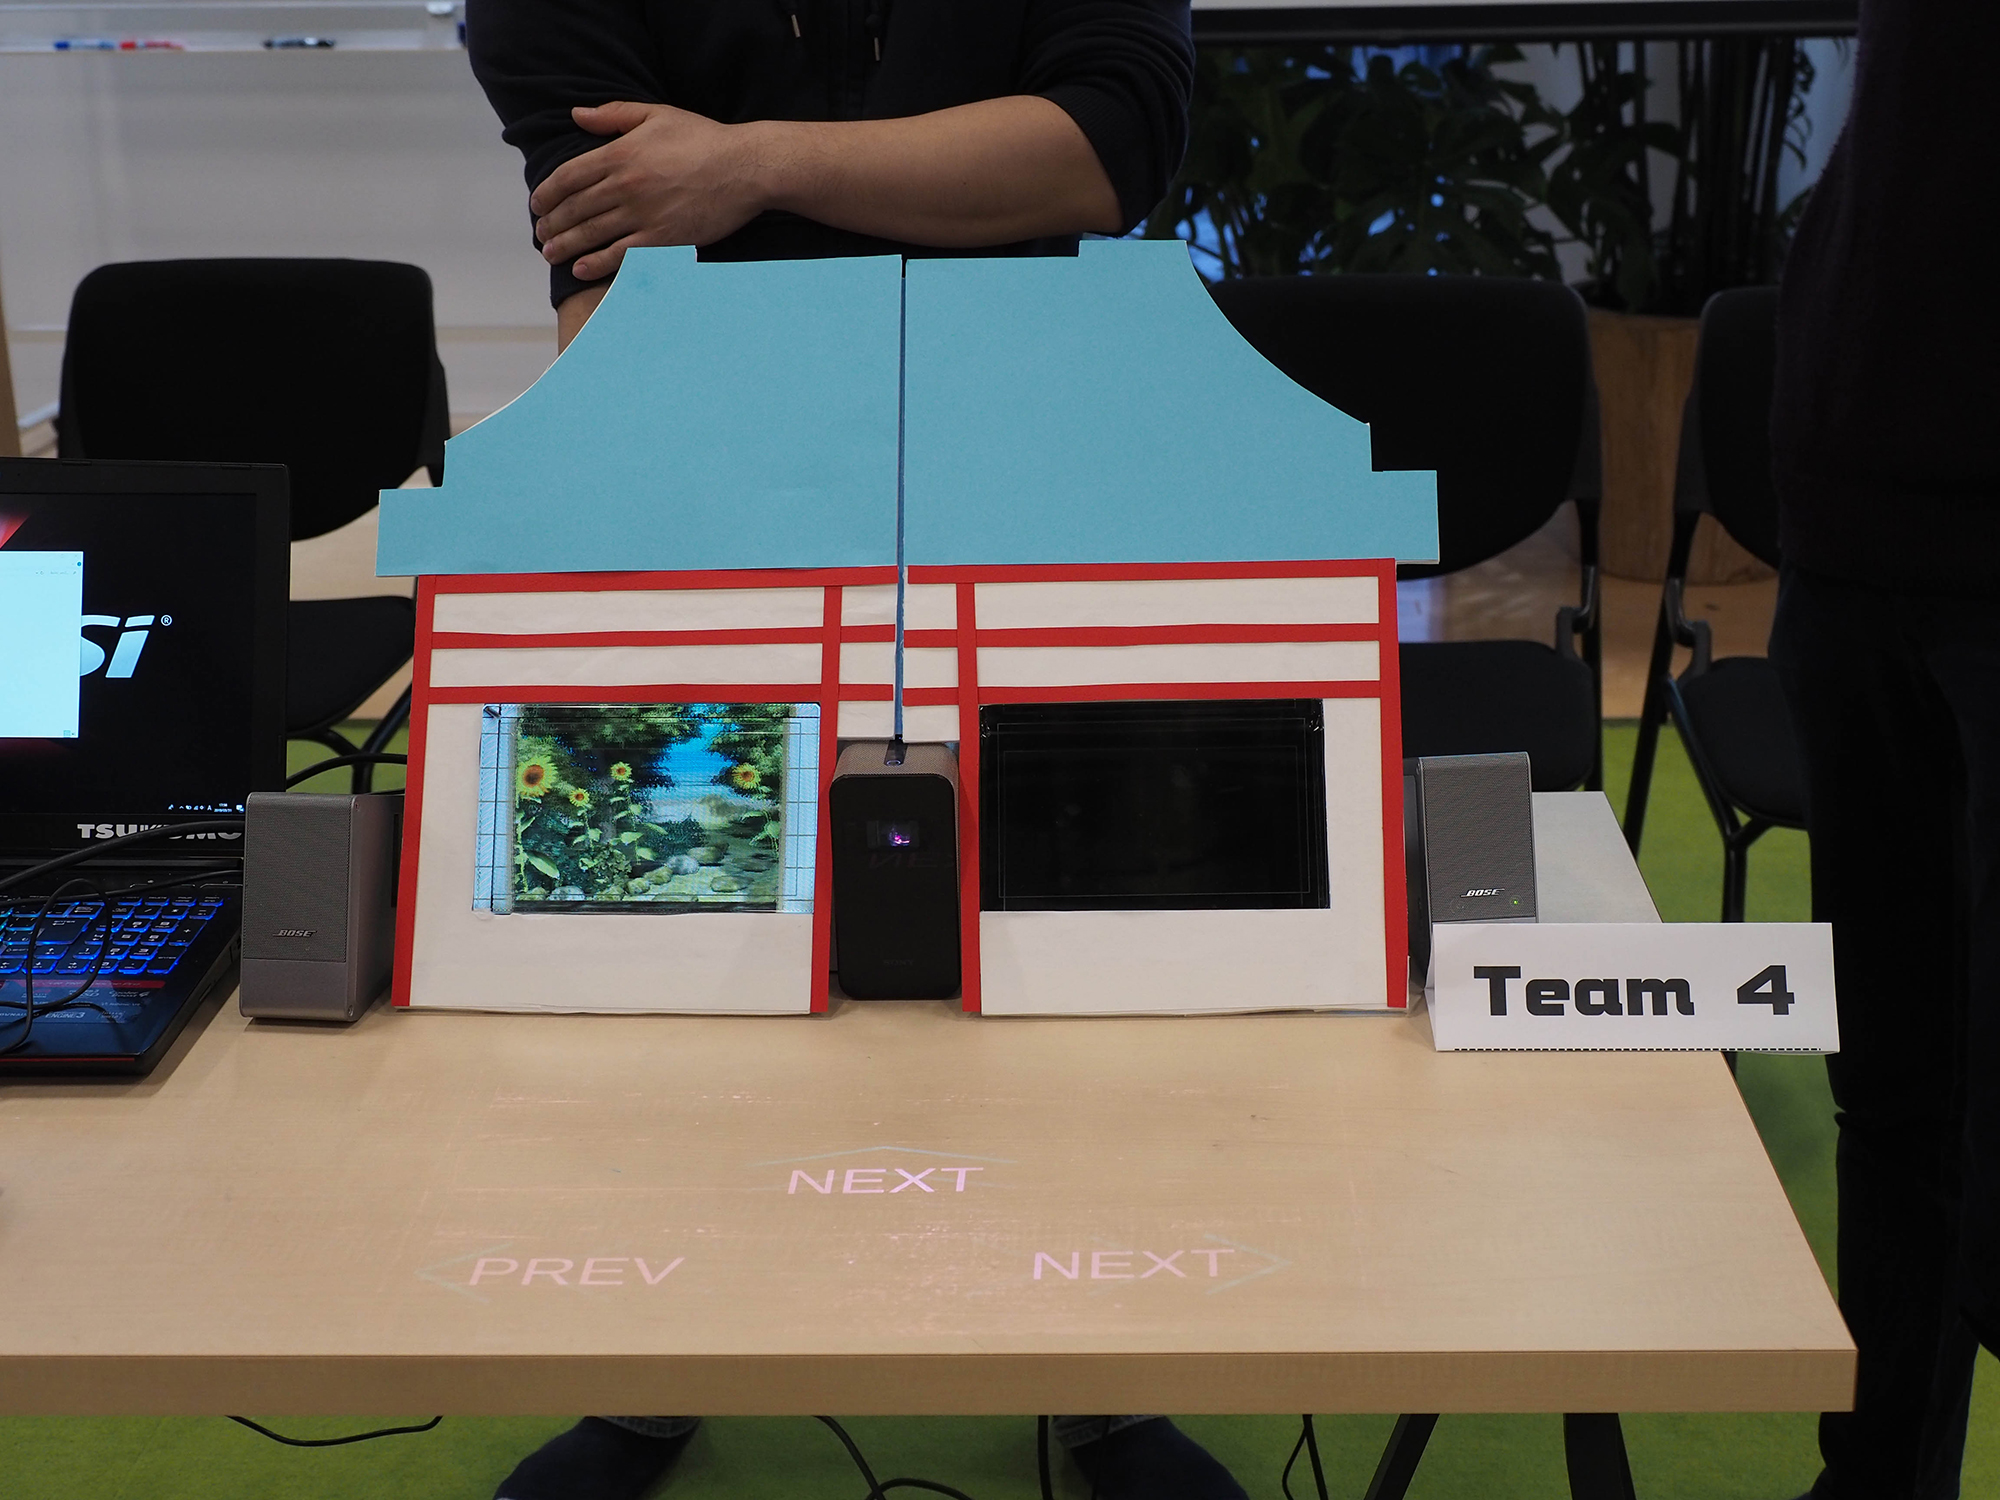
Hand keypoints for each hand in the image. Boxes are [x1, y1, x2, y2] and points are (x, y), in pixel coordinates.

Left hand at [531, 102, 769, 279]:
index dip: (547, 192)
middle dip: (552, 223)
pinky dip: (596, 263)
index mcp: (620, 154)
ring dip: (565, 246)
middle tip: (541, 233)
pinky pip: (621, 255)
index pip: (568, 176)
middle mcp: (625, 186)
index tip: (537, 203)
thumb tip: (578, 115)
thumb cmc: (704, 139)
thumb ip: (613, 115)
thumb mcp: (656, 115)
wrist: (745, 169)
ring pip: (591, 234)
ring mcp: (643, 215)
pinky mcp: (662, 239)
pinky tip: (581, 269)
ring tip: (550, 254)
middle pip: (575, 208)